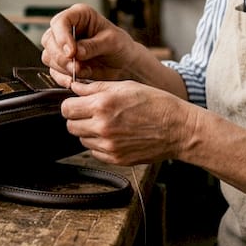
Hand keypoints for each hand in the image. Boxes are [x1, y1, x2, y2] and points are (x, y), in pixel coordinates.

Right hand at [40, 4, 142, 85]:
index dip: (62, 37)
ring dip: (63, 67)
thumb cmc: (120, 46)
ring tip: (82, 71)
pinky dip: (62, 78)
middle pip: (49, 40)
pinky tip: (74, 80)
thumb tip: (76, 52)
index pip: (60, 22)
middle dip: (61, 56)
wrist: (124, 64)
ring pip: (48, 56)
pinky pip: (53, 70)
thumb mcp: (112, 42)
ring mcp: (63, 46)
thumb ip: (93, 46)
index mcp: (79, 15)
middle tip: (76, 67)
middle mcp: (68, 29)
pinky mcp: (63, 62)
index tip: (71, 53)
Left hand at [60, 79, 195, 164]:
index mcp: (102, 105)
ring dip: (89, 132)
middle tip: (91, 113)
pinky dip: (100, 144)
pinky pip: (95, 152)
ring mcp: (108, 146)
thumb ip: (96, 88)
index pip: (67, 108)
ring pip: (82, 139)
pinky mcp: (115, 159)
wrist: (178, 128)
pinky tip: (115, 135)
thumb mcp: (126, 86)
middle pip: (70, 125)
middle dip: (78, 118)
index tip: (78, 103)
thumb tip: (75, 87)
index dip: (71, 104)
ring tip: (108, 123)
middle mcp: (102, 127)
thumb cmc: (156, 103)